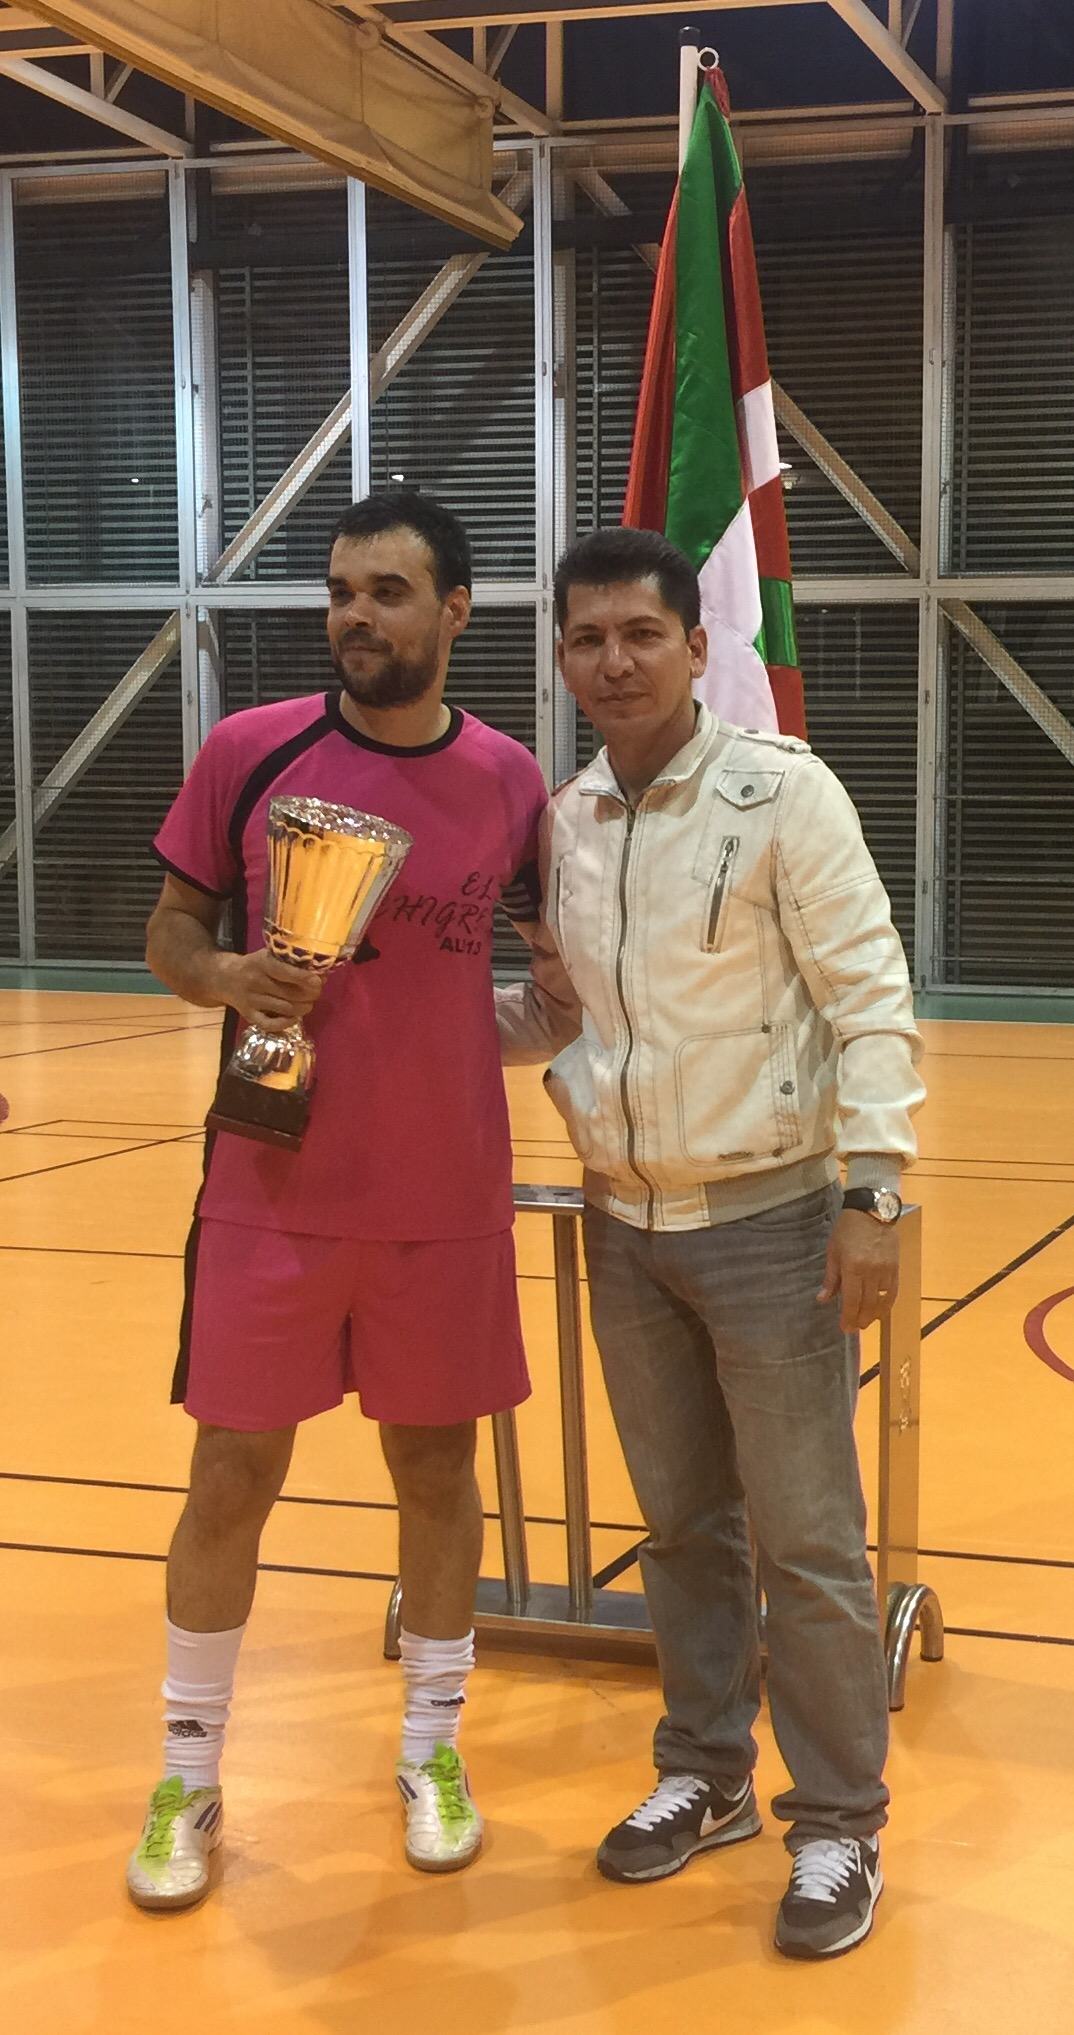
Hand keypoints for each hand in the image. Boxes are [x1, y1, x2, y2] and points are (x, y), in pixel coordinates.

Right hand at [221, 948, 322, 1032]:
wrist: (225, 978)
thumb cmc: (255, 965)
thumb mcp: (268, 955)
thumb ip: (290, 961)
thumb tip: (320, 973)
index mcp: (261, 963)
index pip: (285, 972)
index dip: (305, 978)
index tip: (319, 981)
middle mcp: (255, 982)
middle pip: (289, 993)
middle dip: (309, 995)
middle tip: (316, 993)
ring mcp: (251, 1000)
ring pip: (285, 1009)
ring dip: (303, 1008)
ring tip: (308, 1004)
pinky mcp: (248, 1015)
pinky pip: (270, 1024)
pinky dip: (286, 1023)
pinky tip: (294, 1017)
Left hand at [818, 1210, 899, 1334]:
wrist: (872, 1211)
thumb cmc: (847, 1229)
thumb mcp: (833, 1251)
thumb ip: (831, 1278)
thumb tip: (823, 1299)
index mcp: (853, 1267)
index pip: (852, 1300)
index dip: (848, 1317)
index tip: (845, 1328)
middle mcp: (872, 1272)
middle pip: (868, 1304)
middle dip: (860, 1319)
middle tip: (854, 1328)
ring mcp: (886, 1270)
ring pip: (882, 1300)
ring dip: (874, 1315)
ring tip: (866, 1322)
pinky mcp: (896, 1267)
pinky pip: (893, 1291)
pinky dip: (887, 1304)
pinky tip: (881, 1311)